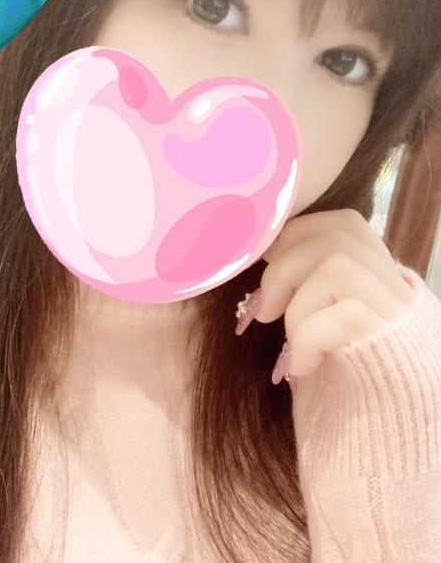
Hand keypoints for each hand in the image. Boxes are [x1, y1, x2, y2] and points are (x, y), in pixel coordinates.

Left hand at [256, 209, 415, 379]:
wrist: (389, 432)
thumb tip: (258, 249)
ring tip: (293, 344)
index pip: (344, 224)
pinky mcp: (392, 338)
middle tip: (265, 309)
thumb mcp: (326, 319)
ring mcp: (398, 310)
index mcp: (382, 274)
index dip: (298, 236)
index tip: (267, 263)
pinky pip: (343, 314)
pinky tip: (301, 365)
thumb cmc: (347, 373)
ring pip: (339, 266)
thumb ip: (309, 283)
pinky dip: (307, 337)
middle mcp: (397, 284)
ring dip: (298, 306)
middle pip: (339, 236)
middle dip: (286, 265)